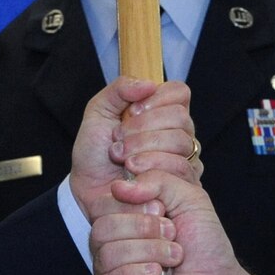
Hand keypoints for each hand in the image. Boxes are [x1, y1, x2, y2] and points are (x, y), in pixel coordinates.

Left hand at [69, 77, 199, 222]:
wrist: (89, 190)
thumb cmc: (95, 153)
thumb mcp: (98, 112)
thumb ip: (119, 89)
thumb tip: (149, 84)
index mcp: (162, 111)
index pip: (179, 92)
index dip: (156, 99)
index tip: (130, 112)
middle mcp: (179, 133)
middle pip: (180, 117)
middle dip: (143, 128)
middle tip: (118, 140)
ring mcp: (185, 158)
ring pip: (181, 142)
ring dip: (144, 148)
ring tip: (122, 158)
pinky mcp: (185, 184)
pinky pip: (180, 168)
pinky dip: (151, 167)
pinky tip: (133, 173)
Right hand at [91, 169, 274, 274]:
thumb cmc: (205, 247)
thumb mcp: (189, 198)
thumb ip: (159, 179)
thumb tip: (119, 186)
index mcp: (123, 223)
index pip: (104, 203)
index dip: (135, 204)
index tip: (163, 209)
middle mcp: (112, 249)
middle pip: (101, 228)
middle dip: (143, 228)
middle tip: (173, 234)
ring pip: (106, 255)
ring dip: (148, 252)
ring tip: (175, 257)